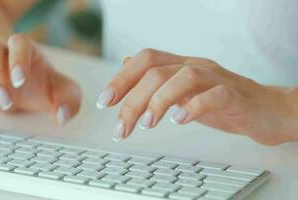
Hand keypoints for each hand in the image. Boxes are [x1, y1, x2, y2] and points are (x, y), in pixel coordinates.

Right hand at [0, 34, 80, 124]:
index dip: (17, 58)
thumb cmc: (42, 87)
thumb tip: (62, 117)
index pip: (19, 42)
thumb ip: (69, 102)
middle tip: (5, 100)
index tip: (20, 80)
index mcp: (28, 50)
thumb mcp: (62, 93)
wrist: (21, 86)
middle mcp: (4, 49)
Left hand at [97, 48, 297, 144]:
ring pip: (183, 77)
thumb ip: (157, 78)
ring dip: (159, 101)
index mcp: (181, 66)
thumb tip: (126, 64)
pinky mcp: (236, 96)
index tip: (105, 101)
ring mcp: (217, 79)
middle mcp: (196, 67)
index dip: (122, 79)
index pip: (145, 60)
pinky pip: (215, 95)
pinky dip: (194, 106)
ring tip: (147, 124)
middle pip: (157, 71)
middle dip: (132, 99)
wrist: (267, 109)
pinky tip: (180, 120)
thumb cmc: (224, 101)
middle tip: (121, 127)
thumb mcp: (183, 90)